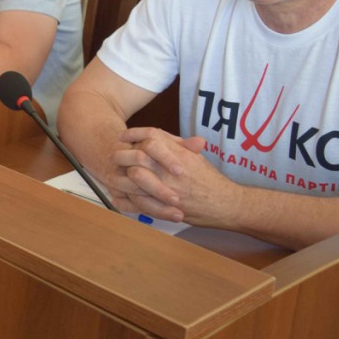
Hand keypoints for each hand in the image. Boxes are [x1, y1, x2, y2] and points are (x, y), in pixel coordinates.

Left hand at [109, 127, 238, 224]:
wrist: (225, 203)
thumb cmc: (210, 180)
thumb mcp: (195, 157)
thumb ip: (177, 144)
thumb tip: (157, 135)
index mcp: (179, 153)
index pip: (151, 135)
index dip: (134, 133)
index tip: (123, 136)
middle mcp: (170, 168)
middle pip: (137, 153)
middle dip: (121, 154)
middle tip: (114, 155)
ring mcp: (167, 187)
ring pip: (134, 176)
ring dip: (121, 176)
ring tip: (113, 176)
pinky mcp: (165, 205)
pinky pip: (138, 201)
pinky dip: (125, 200)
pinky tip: (118, 197)